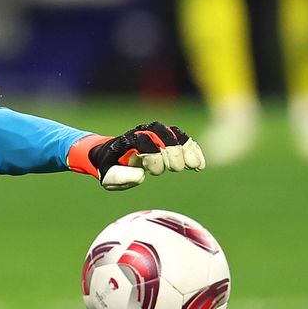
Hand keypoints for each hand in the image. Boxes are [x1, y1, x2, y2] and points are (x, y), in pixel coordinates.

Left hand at [70, 121, 205, 190]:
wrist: (110, 156)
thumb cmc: (109, 167)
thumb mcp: (108, 175)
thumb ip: (120, 176)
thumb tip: (141, 175)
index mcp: (127, 141)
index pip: (145, 140)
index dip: (154, 155)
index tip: (154, 173)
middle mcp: (143, 132)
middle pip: (163, 134)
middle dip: (172, 152)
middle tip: (175, 170)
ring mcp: (155, 134)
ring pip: (175, 134)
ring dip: (187, 149)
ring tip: (193, 166)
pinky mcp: (166, 139)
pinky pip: (183, 139)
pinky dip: (193, 150)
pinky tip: (199, 166)